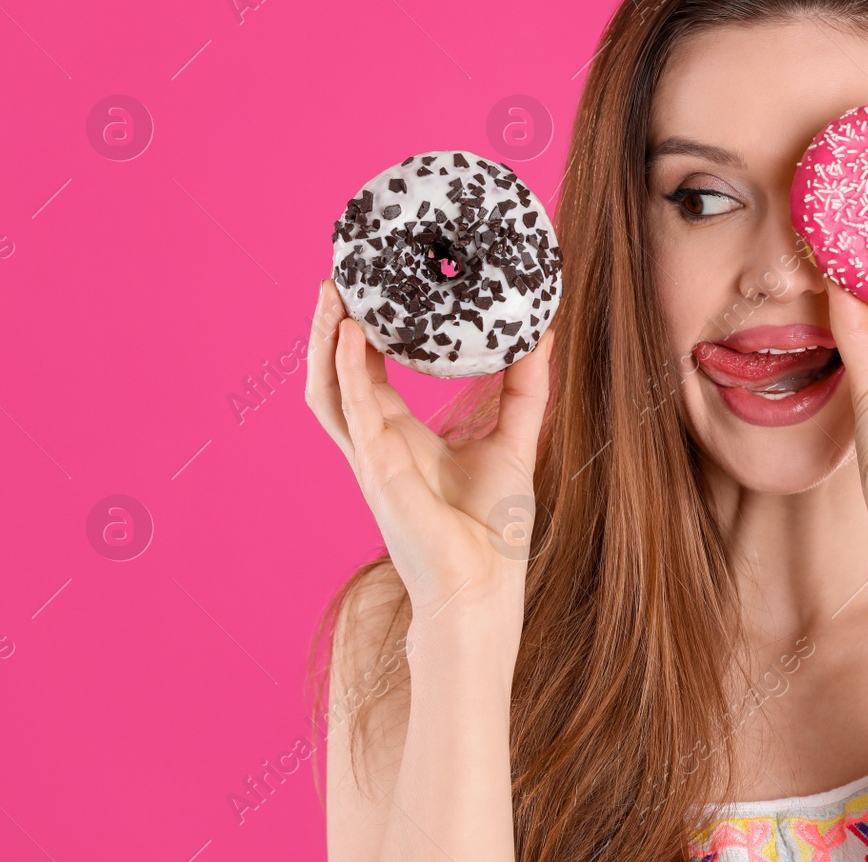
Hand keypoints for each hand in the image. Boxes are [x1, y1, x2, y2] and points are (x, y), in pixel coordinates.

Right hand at [305, 279, 552, 633]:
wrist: (483, 588)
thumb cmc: (491, 530)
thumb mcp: (513, 440)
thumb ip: (524, 388)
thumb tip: (542, 335)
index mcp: (398, 438)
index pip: (363, 376)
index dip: (357, 334)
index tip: (366, 288)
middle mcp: (375, 446)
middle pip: (332, 377)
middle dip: (328, 329)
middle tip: (337, 279)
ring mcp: (371, 460)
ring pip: (326, 391)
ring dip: (325, 342)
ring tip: (334, 294)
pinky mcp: (381, 474)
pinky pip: (356, 414)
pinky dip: (350, 372)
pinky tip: (356, 335)